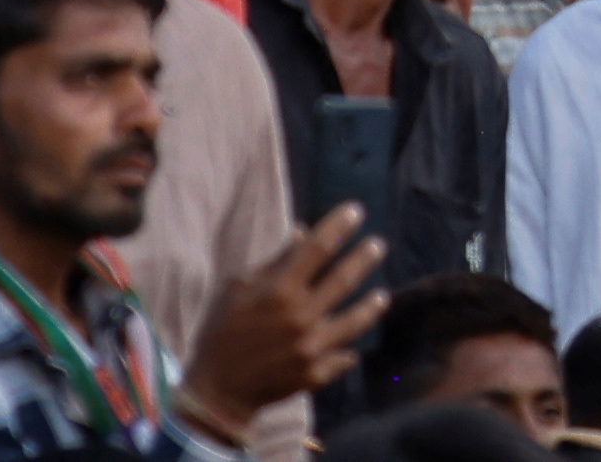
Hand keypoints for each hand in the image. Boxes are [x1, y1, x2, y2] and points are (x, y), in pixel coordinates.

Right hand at [188, 208, 394, 428]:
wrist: (218, 390)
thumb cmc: (222, 331)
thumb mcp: (238, 289)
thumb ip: (274, 262)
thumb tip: (303, 232)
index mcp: (278, 290)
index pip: (318, 248)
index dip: (339, 225)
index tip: (356, 210)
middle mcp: (299, 317)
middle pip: (343, 279)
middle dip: (364, 258)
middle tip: (378, 245)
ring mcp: (310, 348)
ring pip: (354, 320)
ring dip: (371, 306)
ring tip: (382, 296)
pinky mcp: (314, 374)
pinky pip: (342, 357)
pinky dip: (348, 351)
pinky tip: (354, 346)